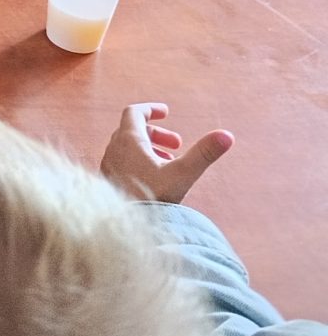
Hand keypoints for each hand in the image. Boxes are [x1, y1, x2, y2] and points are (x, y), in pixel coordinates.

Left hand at [100, 102, 232, 203]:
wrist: (126, 226)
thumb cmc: (153, 197)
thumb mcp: (183, 174)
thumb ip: (204, 154)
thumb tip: (227, 135)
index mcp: (128, 140)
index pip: (134, 113)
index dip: (151, 110)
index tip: (167, 112)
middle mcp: (113, 149)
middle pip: (133, 131)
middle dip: (157, 134)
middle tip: (177, 144)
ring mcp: (108, 165)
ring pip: (127, 148)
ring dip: (149, 148)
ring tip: (170, 160)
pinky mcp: (108, 182)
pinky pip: (122, 162)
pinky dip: (139, 161)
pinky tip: (155, 178)